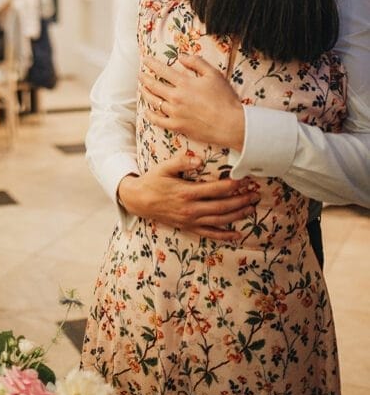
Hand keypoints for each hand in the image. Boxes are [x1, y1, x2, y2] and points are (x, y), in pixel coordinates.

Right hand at [117, 155, 258, 240]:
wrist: (139, 200)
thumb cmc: (153, 181)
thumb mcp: (164, 167)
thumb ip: (181, 161)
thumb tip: (199, 159)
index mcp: (186, 192)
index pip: (216, 189)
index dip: (233, 184)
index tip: (245, 179)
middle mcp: (191, 209)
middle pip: (222, 206)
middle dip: (241, 200)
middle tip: (255, 194)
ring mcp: (191, 220)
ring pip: (219, 220)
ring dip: (237, 215)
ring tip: (251, 208)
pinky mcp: (189, 227)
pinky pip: (210, 234)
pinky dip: (224, 235)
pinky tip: (237, 234)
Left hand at [141, 54, 245, 150]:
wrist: (230, 124)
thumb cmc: (224, 98)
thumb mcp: (213, 74)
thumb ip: (196, 62)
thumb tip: (181, 56)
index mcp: (184, 83)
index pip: (162, 70)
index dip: (152, 64)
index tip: (145, 60)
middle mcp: (176, 97)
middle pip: (154, 85)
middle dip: (145, 78)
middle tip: (140, 74)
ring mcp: (175, 113)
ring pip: (154, 102)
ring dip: (146, 94)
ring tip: (142, 88)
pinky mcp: (178, 126)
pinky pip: (159, 121)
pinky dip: (151, 115)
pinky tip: (147, 111)